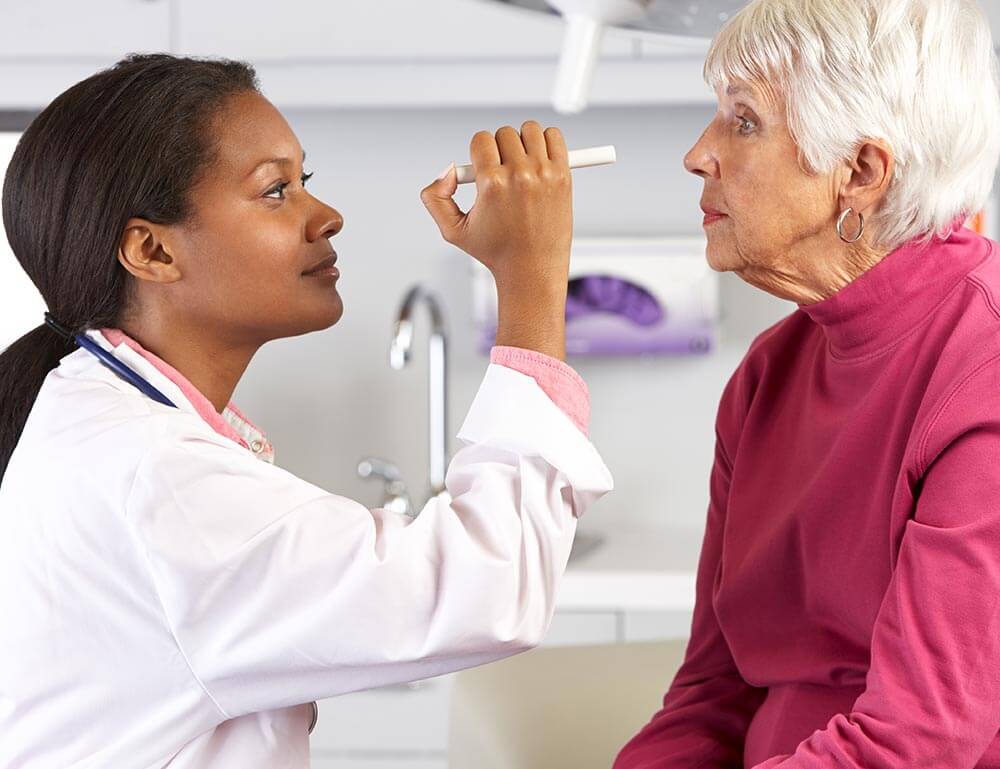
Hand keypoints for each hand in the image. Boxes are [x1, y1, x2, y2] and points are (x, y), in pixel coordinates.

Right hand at [421, 120, 572, 359]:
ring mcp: (544, 174)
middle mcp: (519, 175)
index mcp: (491, 184)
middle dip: (500, 149)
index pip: (481, 139)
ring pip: (530, 130)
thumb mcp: (453, 231)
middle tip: (502, 171)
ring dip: (523, 142)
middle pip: (504, 134)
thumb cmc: (495, 252)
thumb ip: (435, 198)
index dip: (479, 152)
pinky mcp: (563, 176)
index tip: (484, 167)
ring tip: (521, 164)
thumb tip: (449, 170)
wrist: (532, 269)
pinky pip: (554, 136)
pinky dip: (546, 141)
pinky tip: (539, 159)